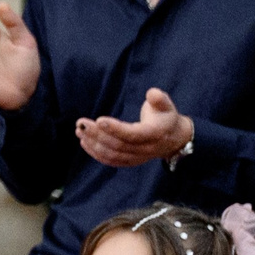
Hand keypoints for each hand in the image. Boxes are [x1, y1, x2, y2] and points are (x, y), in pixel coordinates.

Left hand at [77, 88, 194, 169]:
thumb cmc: (165, 116)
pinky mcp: (132, 161)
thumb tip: (152, 93)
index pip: (134, 134)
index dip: (116, 128)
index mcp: (156, 134)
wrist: (175, 138)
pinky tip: (84, 142)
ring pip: (114, 155)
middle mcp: (147, 149)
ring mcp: (139, 157)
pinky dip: (97, 154)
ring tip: (79, 131)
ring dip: (94, 144)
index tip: (98, 119)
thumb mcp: (166, 105)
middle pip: (120, 145)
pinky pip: (113, 161)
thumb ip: (159, 98)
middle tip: (81, 123)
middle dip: (98, 135)